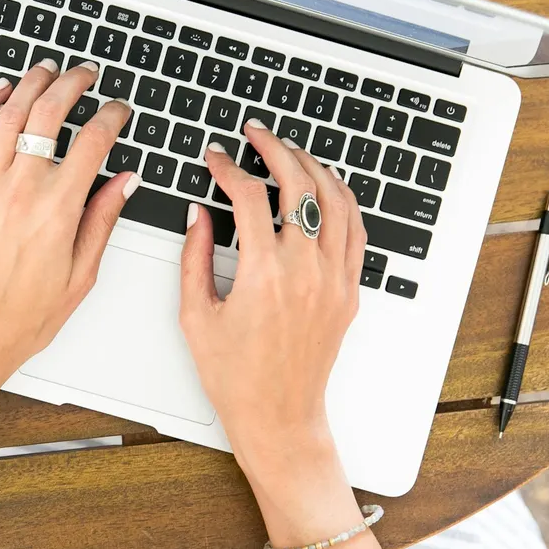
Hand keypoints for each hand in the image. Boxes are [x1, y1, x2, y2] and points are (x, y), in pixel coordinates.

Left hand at [0, 59, 135, 402]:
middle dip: (73, 84)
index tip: (120, 110)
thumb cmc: (22, 316)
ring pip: (9, 114)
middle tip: (86, 75)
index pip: (94, 142)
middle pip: (49, 113)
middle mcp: (21, 190)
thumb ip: (102, 220)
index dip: (112, 116)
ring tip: (47, 70)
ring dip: (31, 84)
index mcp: (58, 210)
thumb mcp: (81, 275)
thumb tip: (124, 182)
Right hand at [179, 120, 365, 489]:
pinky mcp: (348, 291)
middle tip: (256, 133)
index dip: (228, 168)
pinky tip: (325, 186)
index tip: (215, 157)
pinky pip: (355, 231)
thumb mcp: (196, 315)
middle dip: (275, 149)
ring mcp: (334, 280)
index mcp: (264, 275)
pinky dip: (342, 199)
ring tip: (291, 151)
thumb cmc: (235, 376)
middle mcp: (305, 271)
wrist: (278, 416)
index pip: (249, 197)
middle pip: (299, 185)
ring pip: (335, 200)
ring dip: (313, 166)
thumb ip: (194, 257)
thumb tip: (198, 212)